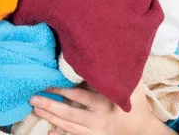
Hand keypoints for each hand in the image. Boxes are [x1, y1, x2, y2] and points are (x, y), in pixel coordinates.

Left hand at [29, 84, 176, 134]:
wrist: (144, 131)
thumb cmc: (137, 105)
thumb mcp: (133, 87)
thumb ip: (120, 73)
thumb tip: (107, 51)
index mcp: (109, 104)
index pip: (83, 96)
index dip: (64, 89)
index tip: (49, 81)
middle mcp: (101, 120)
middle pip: (72, 113)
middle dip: (51, 105)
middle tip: (33, 97)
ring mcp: (97, 133)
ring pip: (70, 126)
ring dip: (51, 118)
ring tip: (35, 109)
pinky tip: (49, 132)